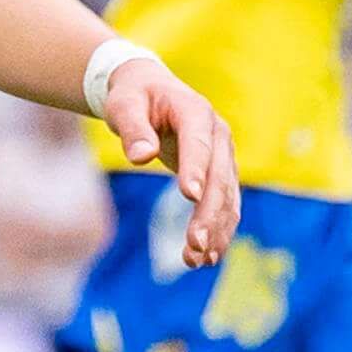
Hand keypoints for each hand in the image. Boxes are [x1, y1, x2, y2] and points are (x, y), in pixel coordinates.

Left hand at [104, 64, 240, 266]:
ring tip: (197, 261)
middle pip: (219, 178)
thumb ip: (132, 129)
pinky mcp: (220, 173)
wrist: (150, 90)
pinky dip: (218, 230)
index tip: (190, 197)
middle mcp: (218, 134)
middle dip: (208, 213)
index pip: (198, 144)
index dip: (196, 169)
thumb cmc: (133, 96)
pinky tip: (206, 257)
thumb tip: (140, 156)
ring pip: (227, 197)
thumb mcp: (124, 105)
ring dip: (216, 230)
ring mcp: (223, 155)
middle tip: (195, 245)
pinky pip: (225, 204)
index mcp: (195, 112)